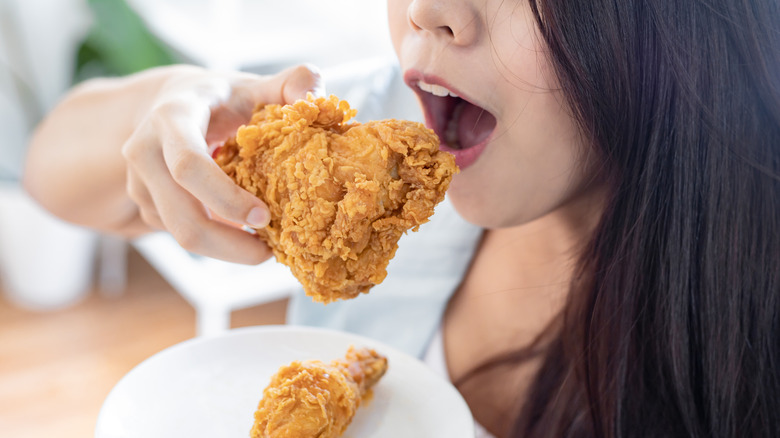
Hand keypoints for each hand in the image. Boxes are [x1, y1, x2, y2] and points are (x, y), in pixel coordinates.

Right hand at [122, 64, 323, 263]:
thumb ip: (291, 83)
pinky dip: (215, 242)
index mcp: (173, 117)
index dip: (225, 198)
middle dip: (229, 246)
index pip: (188, 165)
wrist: (168, 104)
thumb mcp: (253, 84)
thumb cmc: (221, 98)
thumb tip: (314, 99)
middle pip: (181, 218)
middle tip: (271, 253)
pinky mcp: (145, 206)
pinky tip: (242, 233)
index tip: (264, 217)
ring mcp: (140, 183)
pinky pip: (181, 235)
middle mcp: (145, 151)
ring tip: (264, 246)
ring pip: (180, 235)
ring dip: (225, 249)